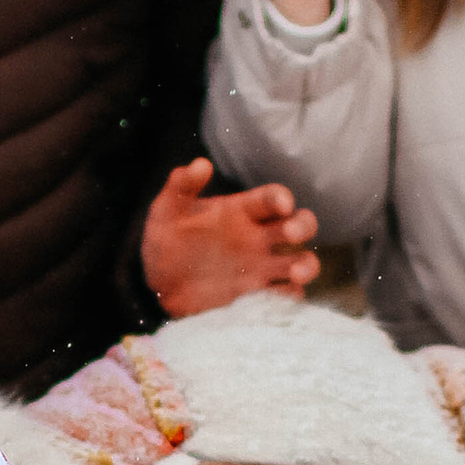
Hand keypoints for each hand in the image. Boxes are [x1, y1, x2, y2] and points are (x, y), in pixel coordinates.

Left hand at [143, 160, 319, 317]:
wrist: (159, 284)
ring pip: (300, 261)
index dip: (281, 198)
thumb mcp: (167, 209)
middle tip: (292, 234)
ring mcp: (262, 268)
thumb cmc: (167, 240)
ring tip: (297, 274)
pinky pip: (284, 296)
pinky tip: (276, 300)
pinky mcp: (257, 296)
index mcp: (244, 211)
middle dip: (303, 226)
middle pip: (300, 224)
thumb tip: (200, 164)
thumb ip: (182, 186)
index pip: (272, 198)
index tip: (282, 204)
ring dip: (305, 266)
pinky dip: (288, 297)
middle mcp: (260, 237)